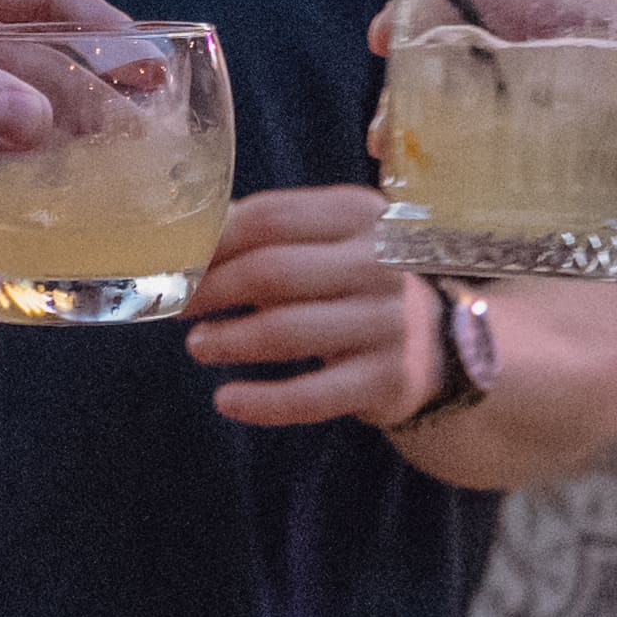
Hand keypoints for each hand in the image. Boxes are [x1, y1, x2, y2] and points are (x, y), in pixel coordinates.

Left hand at [0, 0, 128, 230]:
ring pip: (7, 84)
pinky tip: (43, 176)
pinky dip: (10, 144)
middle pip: (31, 38)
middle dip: (87, 75)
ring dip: (54, 113)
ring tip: (108, 157)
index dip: (99, 22)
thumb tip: (39, 121)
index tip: (149, 64)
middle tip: (141, 123)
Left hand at [183, 185, 440, 431]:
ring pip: (285, 331)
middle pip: (272, 271)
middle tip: (179, 307)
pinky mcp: (385, 378)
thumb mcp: (331, 238)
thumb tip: (190, 235)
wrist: (438, 340)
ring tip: (198, 346)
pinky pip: (310, 396)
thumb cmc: (358, 281)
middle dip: (212, 290)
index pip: (271, 218)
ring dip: (229, 341)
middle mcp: (380, 262)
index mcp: (360, 214)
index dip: (213, 241)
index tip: (178, 261)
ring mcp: (387, 321)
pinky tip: (227, 400)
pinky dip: (261, 402)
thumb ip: (271, 232)